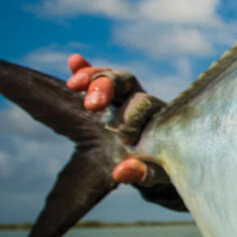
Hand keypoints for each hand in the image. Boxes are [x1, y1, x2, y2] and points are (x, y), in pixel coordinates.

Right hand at [66, 53, 148, 182]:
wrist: (161, 161)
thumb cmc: (163, 167)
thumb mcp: (158, 175)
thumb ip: (145, 174)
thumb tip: (122, 172)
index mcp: (158, 116)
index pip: (143, 103)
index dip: (131, 118)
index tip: (125, 141)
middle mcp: (142, 101)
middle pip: (126, 81)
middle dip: (107, 87)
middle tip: (91, 105)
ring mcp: (125, 98)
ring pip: (111, 78)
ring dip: (92, 77)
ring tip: (74, 84)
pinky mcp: (110, 100)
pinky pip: (98, 81)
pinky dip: (85, 71)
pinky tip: (73, 61)